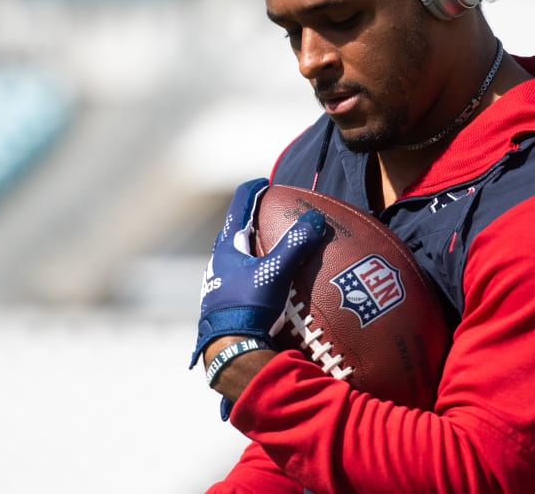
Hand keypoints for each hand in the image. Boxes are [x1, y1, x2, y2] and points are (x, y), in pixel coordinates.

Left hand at [189, 178, 324, 367]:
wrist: (231, 351)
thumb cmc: (248, 308)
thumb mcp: (275, 273)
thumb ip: (295, 245)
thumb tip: (315, 218)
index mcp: (227, 247)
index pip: (239, 206)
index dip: (254, 190)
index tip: (267, 183)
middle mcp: (219, 262)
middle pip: (237, 229)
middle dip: (255, 219)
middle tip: (275, 214)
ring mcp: (220, 283)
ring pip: (239, 255)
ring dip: (256, 247)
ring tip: (276, 248)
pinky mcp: (226, 303)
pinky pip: (243, 277)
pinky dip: (258, 271)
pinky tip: (272, 283)